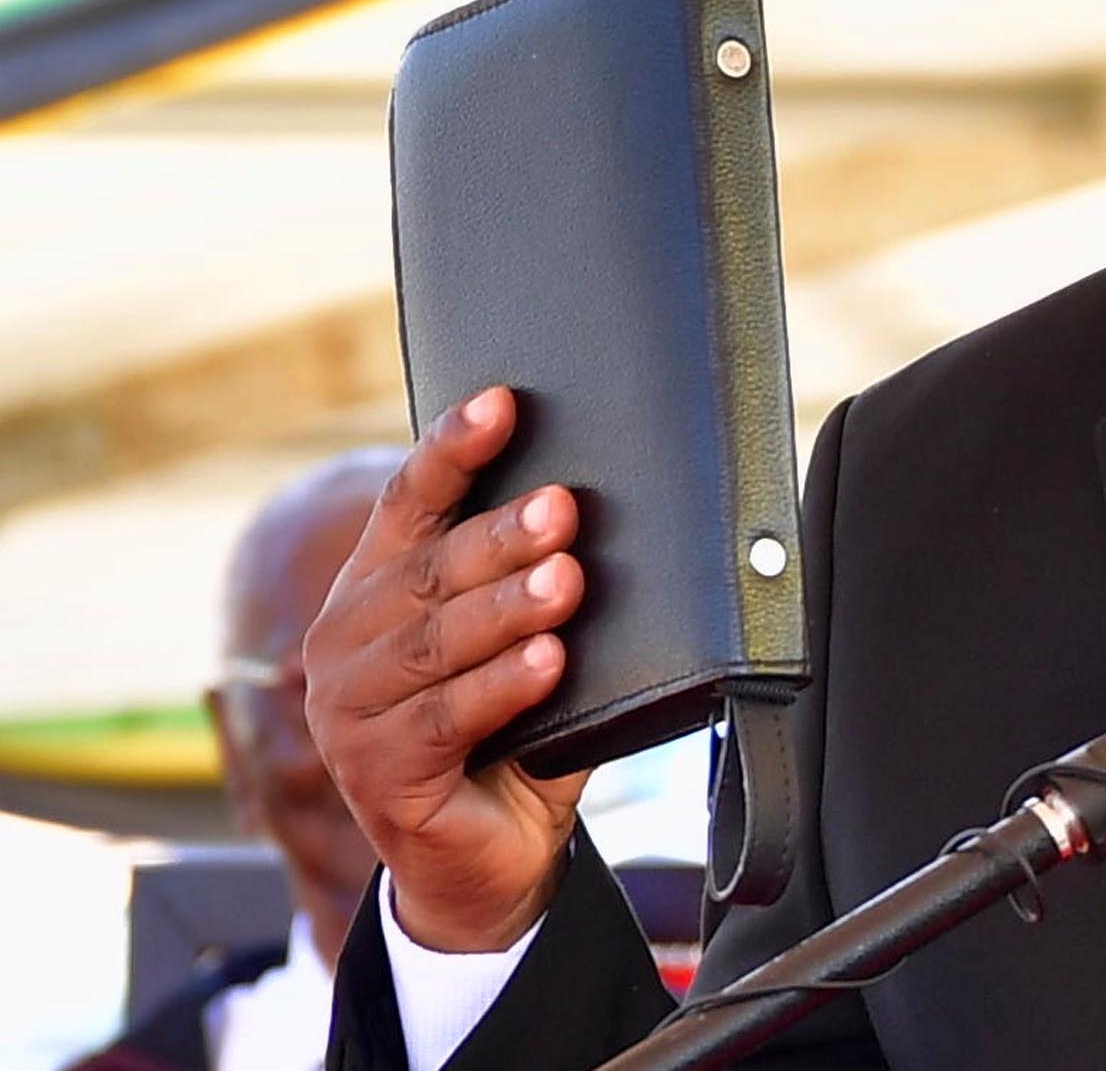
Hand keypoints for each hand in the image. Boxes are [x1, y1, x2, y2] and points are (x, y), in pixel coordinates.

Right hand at [304, 388, 591, 951]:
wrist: (489, 860)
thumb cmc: (513, 734)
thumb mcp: (525, 648)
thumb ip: (541, 592)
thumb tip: (601, 522)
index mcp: (376, 593)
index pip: (411, 504)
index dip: (453, 450)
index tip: (501, 402)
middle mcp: (346, 643)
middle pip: (428, 572)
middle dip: (501, 537)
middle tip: (564, 509)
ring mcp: (348, 712)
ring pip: (434, 645)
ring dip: (505, 609)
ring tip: (566, 582)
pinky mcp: (374, 774)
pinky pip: (443, 719)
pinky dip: (500, 687)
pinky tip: (546, 663)